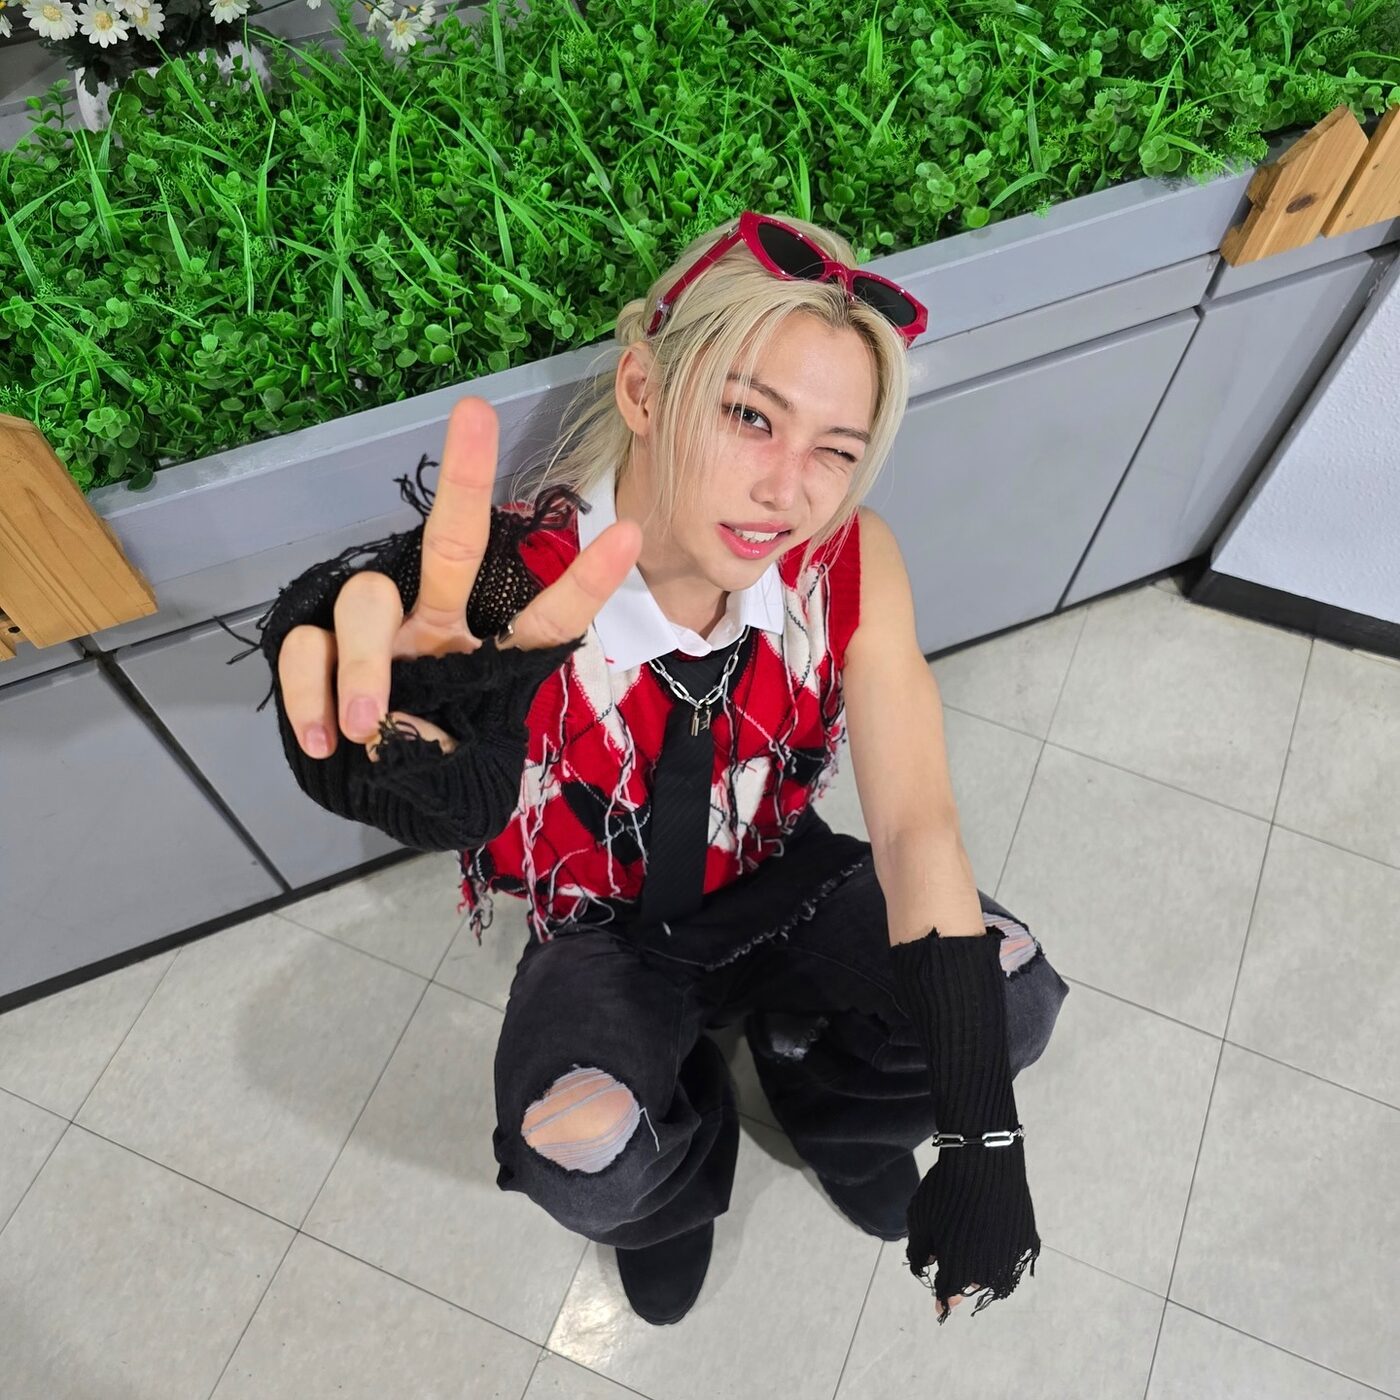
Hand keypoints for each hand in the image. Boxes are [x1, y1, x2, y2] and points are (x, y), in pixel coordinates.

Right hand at [277, 395, 642, 762]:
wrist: (369, 794)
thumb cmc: (428, 765)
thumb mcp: (462, 766)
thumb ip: (446, 751)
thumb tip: (400, 734)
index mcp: (487, 651)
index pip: (544, 616)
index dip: (583, 582)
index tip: (630, 533)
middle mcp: (436, 623)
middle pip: (452, 546)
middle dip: (464, 478)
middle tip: (475, 414)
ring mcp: (377, 632)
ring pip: (365, 601)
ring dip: (364, 663)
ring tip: (369, 726)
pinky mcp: (315, 646)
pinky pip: (305, 648)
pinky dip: (311, 695)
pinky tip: (327, 742)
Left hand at [904, 1147, 1038, 1322]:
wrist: (983, 1160)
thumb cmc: (944, 1189)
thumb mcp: (919, 1218)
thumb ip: (920, 1249)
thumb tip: (929, 1265)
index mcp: (957, 1268)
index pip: (948, 1294)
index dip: (942, 1299)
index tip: (941, 1306)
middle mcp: (986, 1271)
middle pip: (970, 1283)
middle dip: (959, 1275)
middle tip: (951, 1255)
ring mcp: (1010, 1257)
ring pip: (992, 1273)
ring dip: (980, 1265)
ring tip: (969, 1241)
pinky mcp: (1026, 1241)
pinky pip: (1011, 1256)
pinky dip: (999, 1250)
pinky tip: (989, 1231)